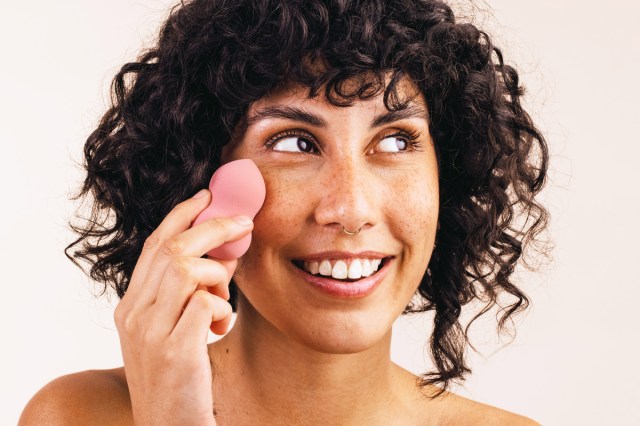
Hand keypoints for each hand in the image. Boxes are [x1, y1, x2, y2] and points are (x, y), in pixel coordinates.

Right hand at [113, 189, 252, 425]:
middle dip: (212, 227)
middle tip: (244, 224)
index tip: (206, 197)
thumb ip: (185, 295)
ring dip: (217, 274)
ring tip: (225, 300)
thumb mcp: (172, 332)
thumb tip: (219, 256)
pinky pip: (204, 303)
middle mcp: (133, 316)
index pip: (153, 246)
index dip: (180, 216)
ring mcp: (150, 334)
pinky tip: (222, 326)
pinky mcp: (174, 352)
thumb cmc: (179, 380)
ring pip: (185, 269)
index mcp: (130, 308)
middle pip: (171, 249)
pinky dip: (221, 307)